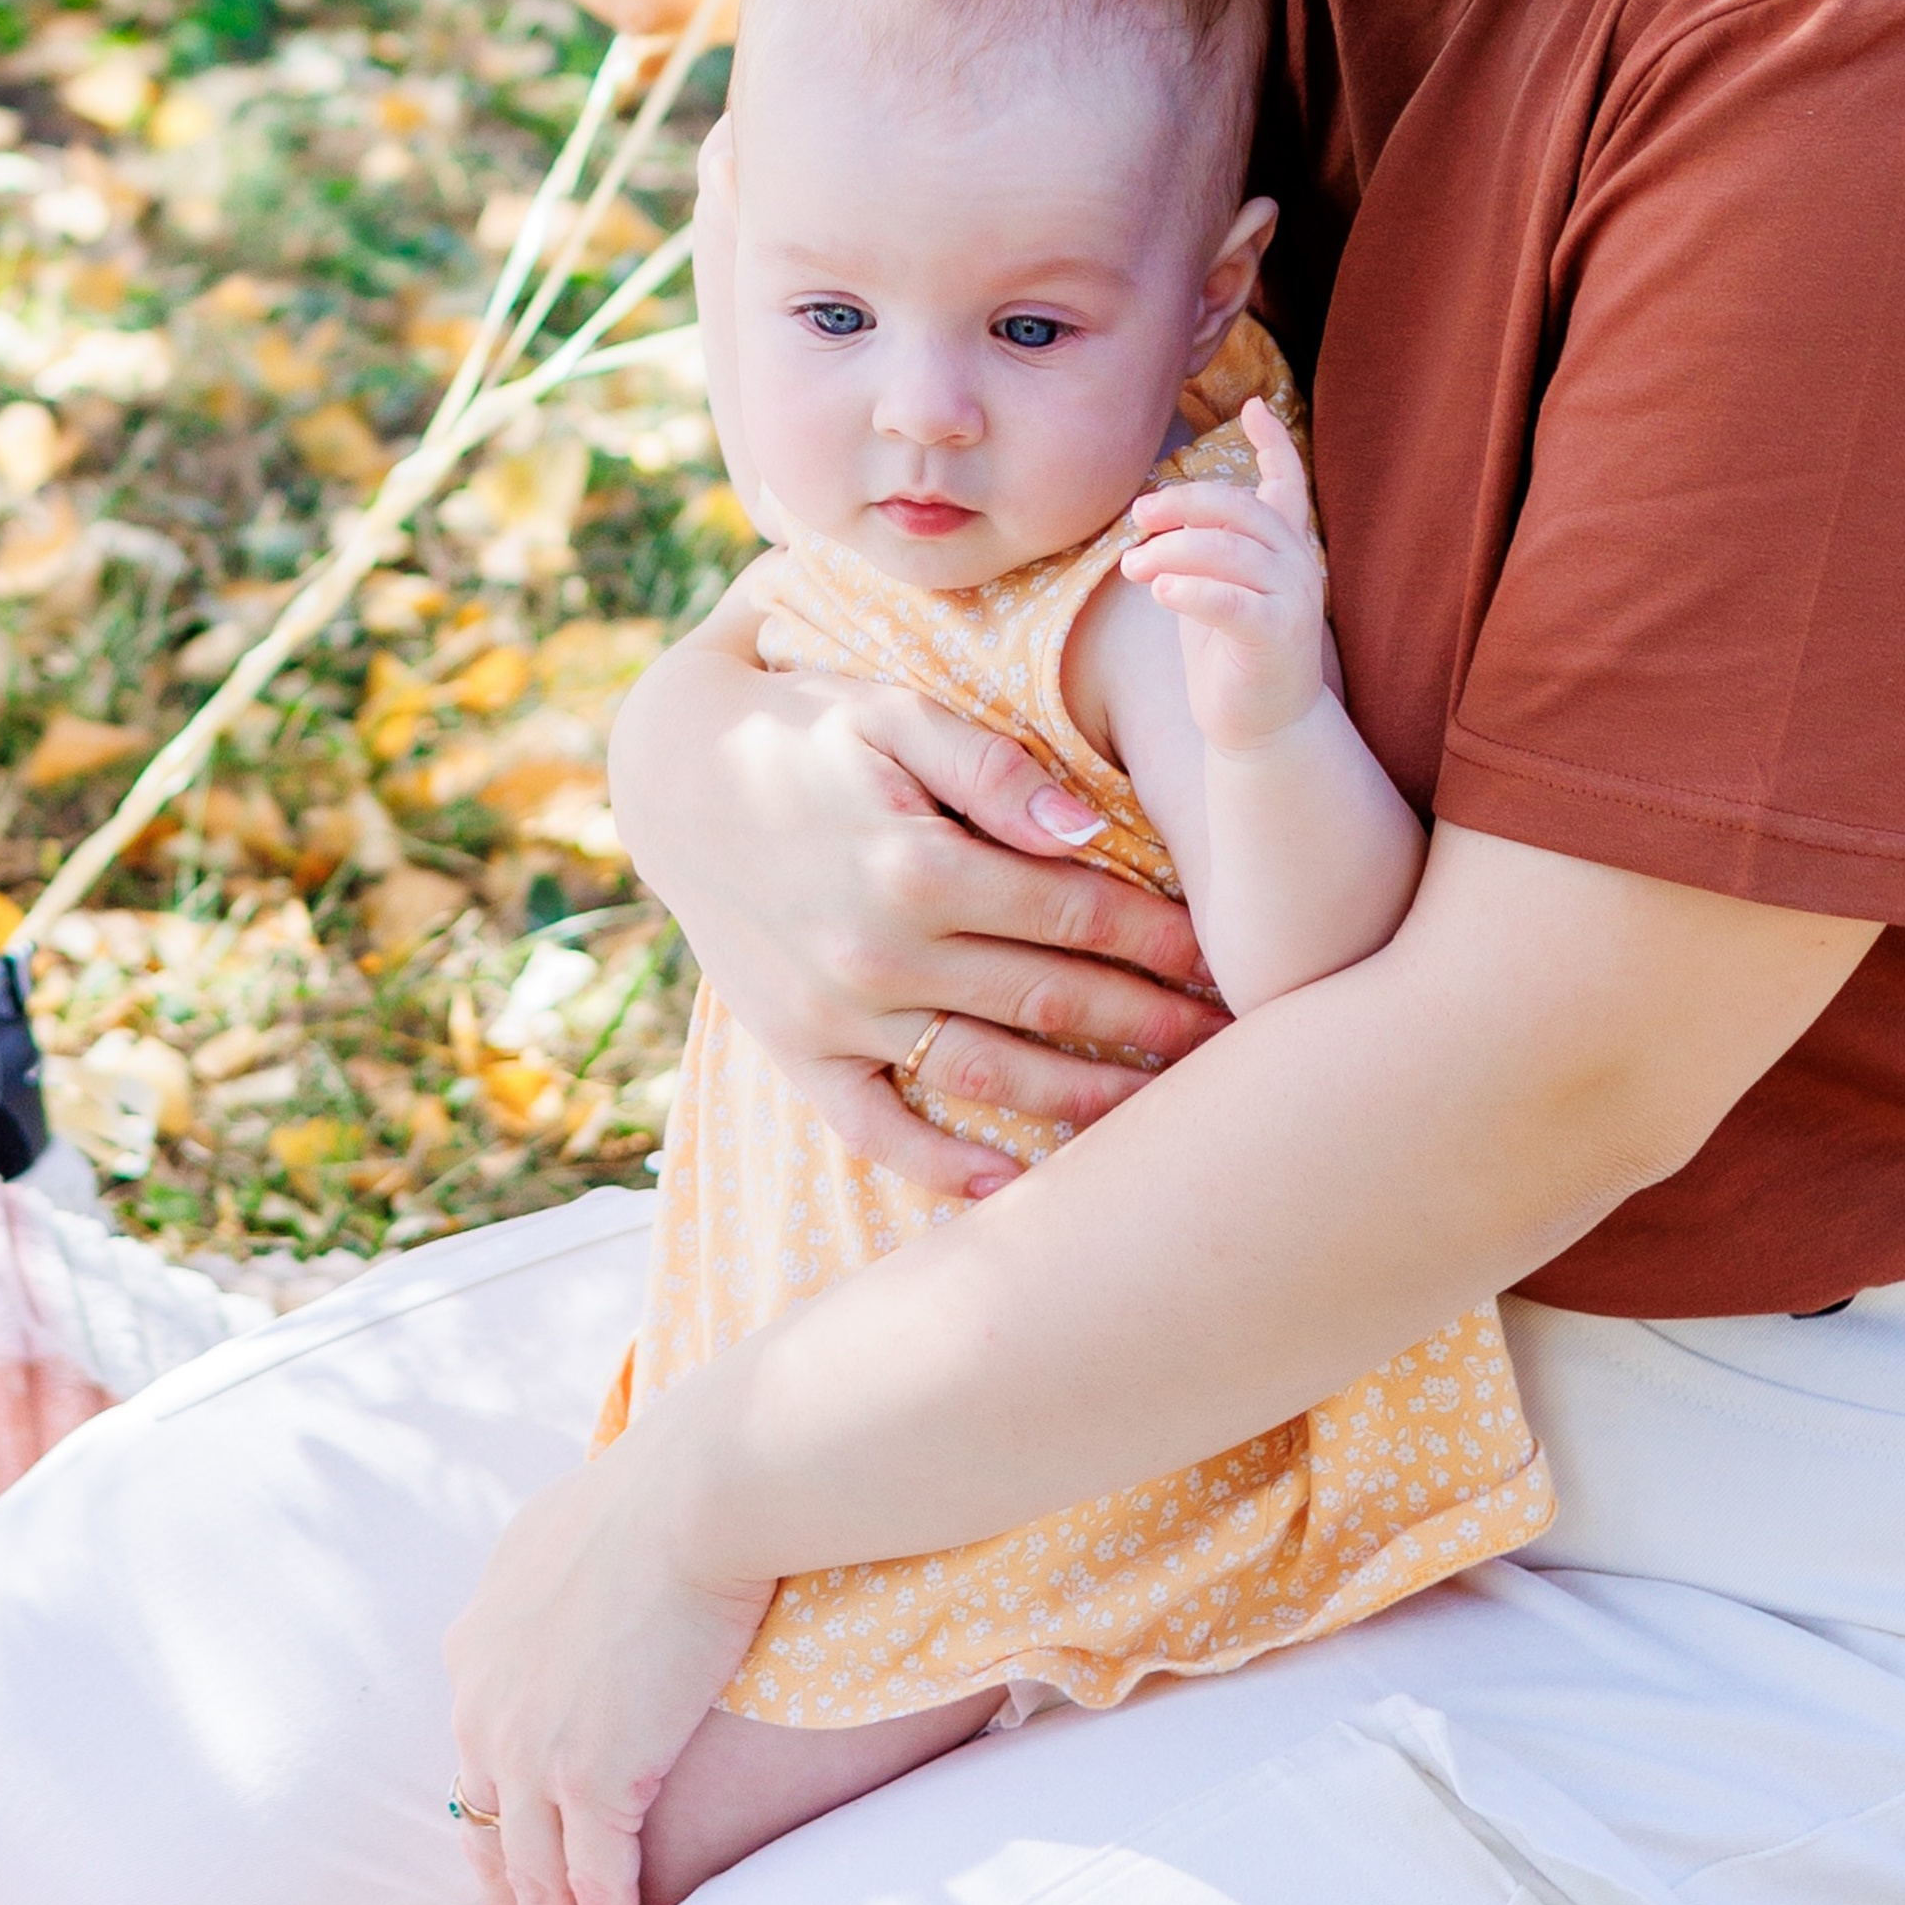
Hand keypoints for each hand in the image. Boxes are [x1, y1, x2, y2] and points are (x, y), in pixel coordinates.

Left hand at [444, 1399, 769, 1904]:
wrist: (705, 1487)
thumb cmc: (671, 1484)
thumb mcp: (579, 1525)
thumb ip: (563, 1576)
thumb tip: (581, 1576)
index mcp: (479, 1644)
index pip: (476, 1767)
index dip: (495, 1834)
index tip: (510, 1884)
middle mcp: (486, 1704)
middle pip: (488, 1839)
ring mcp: (533, 1747)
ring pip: (534, 1880)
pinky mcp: (595, 1775)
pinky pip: (597, 1884)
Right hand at [607, 638, 1226, 1199]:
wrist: (672, 775)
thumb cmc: (807, 730)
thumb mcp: (894, 714)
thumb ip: (995, 768)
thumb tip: (1088, 830)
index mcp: (917, 865)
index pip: (1078, 914)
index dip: (1163, 937)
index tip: (1227, 955)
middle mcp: (879, 952)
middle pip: (1052, 1000)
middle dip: (1152, 1022)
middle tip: (1233, 1041)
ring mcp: (836, 1013)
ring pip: (990, 1076)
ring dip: (1085, 1100)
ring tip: (1165, 1114)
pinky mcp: (796, 1050)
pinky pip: (878, 1128)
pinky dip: (943, 1168)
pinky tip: (1012, 1190)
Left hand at [1117, 400, 1326, 752]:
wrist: (1261, 727)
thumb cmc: (1229, 654)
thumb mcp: (1215, 586)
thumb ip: (1203, 546)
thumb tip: (1156, 508)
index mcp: (1283, 547)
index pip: (1286, 484)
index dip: (1273, 443)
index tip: (1255, 406)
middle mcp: (1296, 564)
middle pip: (1238, 508)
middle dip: (1181, 504)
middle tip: (1137, 519)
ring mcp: (1292, 599)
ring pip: (1227, 551)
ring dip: (1170, 551)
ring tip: (1132, 568)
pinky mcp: (1276, 637)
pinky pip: (1231, 602)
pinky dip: (1193, 590)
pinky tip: (1161, 590)